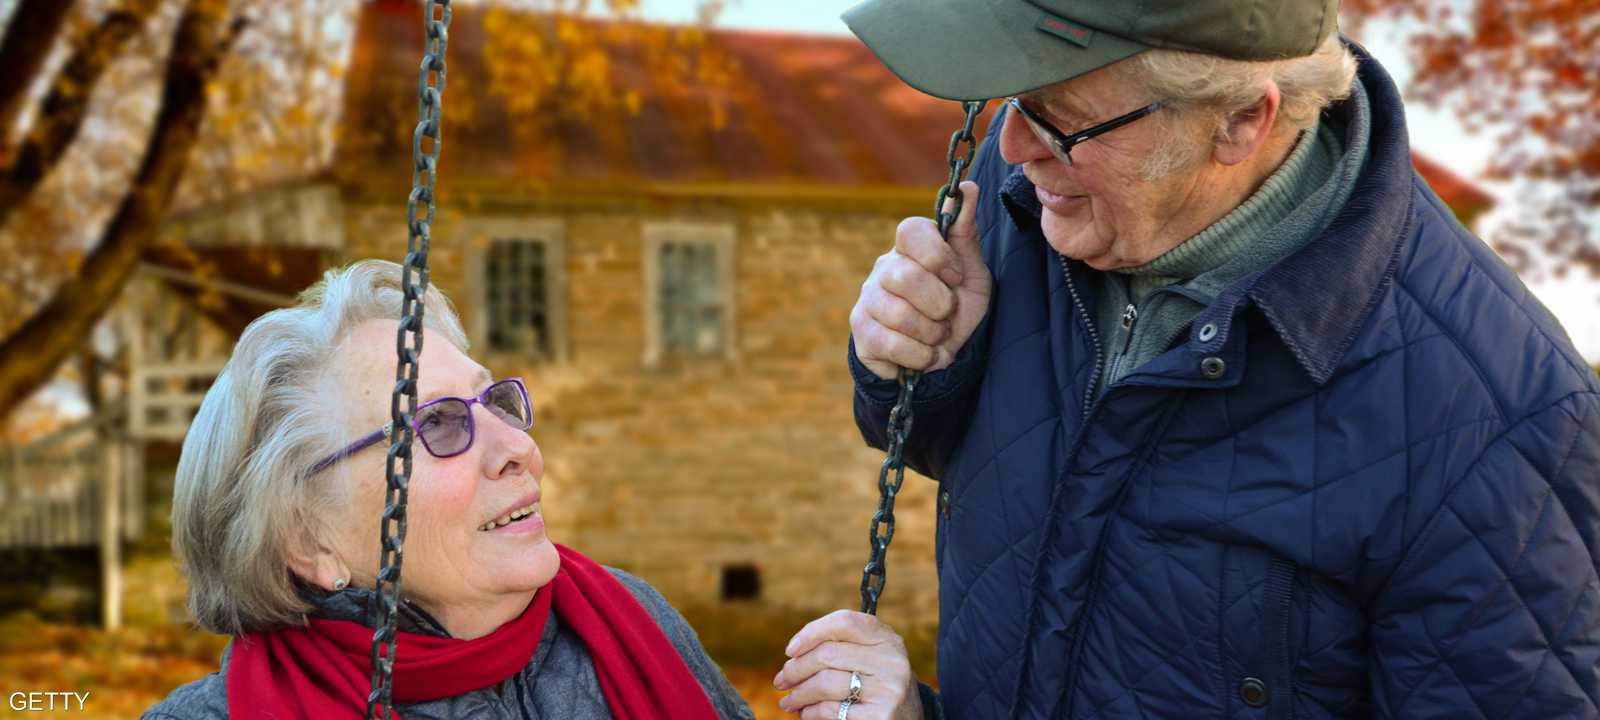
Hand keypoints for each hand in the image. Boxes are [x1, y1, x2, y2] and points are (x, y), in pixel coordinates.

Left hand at [773, 610, 922, 719]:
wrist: (910, 719)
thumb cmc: (879, 684)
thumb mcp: (872, 657)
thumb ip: (842, 646)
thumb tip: (794, 653)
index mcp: (887, 638)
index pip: (843, 621)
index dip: (811, 632)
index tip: (790, 650)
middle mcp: (891, 660)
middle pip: (828, 654)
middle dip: (796, 669)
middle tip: (781, 680)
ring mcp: (888, 689)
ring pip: (825, 683)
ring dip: (798, 694)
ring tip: (788, 701)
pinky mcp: (881, 716)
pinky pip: (832, 710)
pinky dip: (811, 712)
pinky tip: (805, 713)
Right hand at [850, 181, 990, 379]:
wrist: (940, 357)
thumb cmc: (956, 308)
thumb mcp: (971, 273)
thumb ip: (966, 233)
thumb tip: (968, 187)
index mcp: (911, 248)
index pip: (910, 230)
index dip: (938, 256)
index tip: (956, 277)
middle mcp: (884, 267)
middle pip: (906, 277)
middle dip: (940, 304)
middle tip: (947, 315)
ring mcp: (868, 298)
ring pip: (900, 315)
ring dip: (932, 334)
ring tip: (936, 336)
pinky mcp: (861, 331)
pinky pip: (892, 343)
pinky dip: (920, 356)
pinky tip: (925, 354)